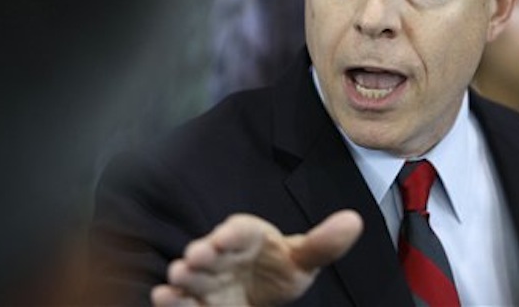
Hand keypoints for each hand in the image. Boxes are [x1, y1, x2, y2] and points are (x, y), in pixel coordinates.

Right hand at [151, 210, 362, 306]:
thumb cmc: (281, 268)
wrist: (265, 290)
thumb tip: (355, 220)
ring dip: (184, 274)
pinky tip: (163, 296)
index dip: (233, 232)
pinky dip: (172, 298)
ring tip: (177, 276)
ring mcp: (209, 277)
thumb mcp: (304, 259)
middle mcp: (225, 253)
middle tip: (194, 257)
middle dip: (202, 253)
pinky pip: (183, 298)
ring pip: (193, 273)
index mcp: (251, 236)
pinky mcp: (198, 300)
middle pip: (212, 249)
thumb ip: (324, 243)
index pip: (242, 230)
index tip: (224, 236)